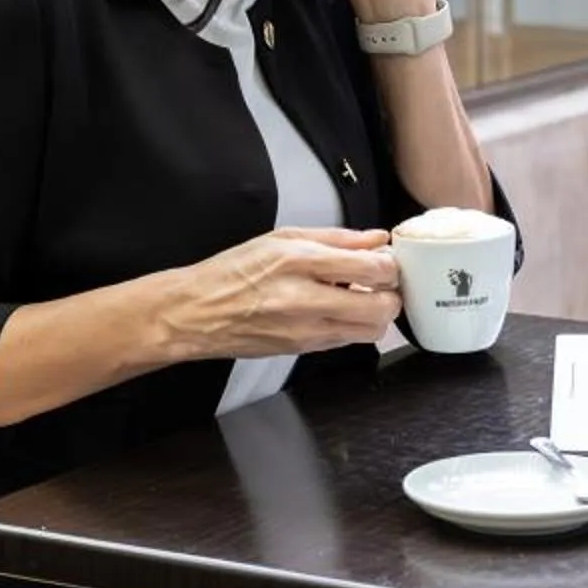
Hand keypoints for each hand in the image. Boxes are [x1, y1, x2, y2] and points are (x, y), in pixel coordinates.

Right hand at [156, 227, 402, 361]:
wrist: (195, 313)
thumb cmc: (232, 273)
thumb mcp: (282, 237)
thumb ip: (336, 238)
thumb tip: (375, 239)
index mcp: (298, 262)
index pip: (370, 268)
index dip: (390, 265)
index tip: (387, 259)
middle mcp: (304, 299)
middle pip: (380, 307)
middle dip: (391, 294)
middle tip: (382, 282)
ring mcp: (305, 330)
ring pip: (370, 331)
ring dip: (377, 314)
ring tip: (362, 297)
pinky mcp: (303, 350)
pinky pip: (347, 342)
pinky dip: (354, 326)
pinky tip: (340, 310)